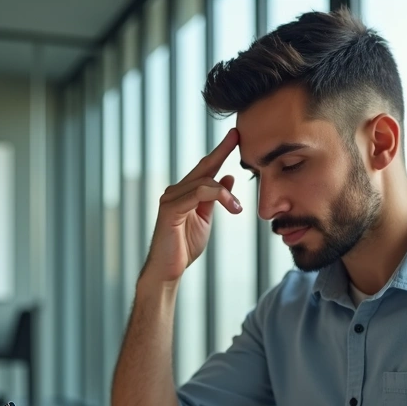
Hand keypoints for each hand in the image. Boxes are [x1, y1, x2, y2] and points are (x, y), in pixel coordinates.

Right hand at [141, 129, 242, 284]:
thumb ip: (214, 198)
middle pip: (204, 168)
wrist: (168, 270)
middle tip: (238, 137)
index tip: (235, 135)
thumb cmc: (183, 246)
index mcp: (184, 192)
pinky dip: (217, 196)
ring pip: (204, 181)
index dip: (220, 151)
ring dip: (225, 192)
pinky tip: (231, 206)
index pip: (205, 167)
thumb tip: (228, 177)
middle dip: (221, 152)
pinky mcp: (170, 209)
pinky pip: (197, 194)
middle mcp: (174, 191)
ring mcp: (170, 198)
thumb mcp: (205, 218)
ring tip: (237, 208)